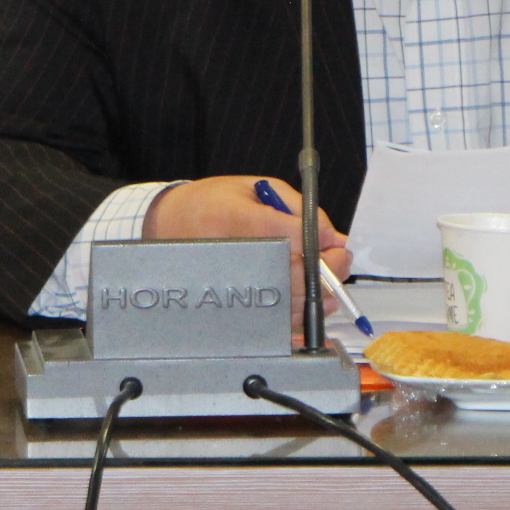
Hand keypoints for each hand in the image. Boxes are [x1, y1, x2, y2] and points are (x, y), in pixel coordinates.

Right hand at [146, 176, 349, 338]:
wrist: (169, 223)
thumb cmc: (214, 201)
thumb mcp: (256, 188)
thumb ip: (298, 209)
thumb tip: (333, 238)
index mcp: (234, 219)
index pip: (289, 236)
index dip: (321, 240)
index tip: (334, 239)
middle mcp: (232, 256)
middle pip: (294, 272)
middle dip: (328, 268)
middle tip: (340, 258)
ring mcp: (231, 286)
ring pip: (290, 301)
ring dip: (319, 291)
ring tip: (325, 276)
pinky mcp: (233, 307)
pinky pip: (278, 321)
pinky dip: (302, 312)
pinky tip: (309, 297)